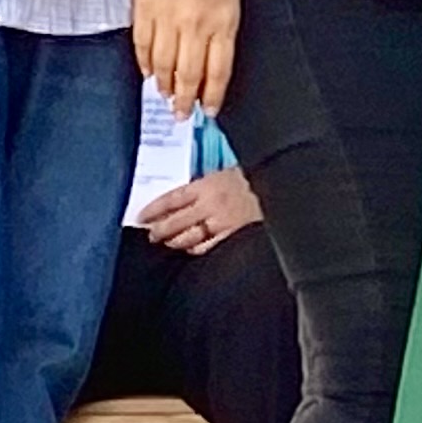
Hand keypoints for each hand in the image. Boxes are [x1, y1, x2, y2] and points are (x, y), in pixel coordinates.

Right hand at [131, 0, 239, 115]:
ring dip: (164, 85)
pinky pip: (141, 45)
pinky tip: (148, 73)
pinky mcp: (144, 6)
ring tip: (166, 96)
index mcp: (223, 20)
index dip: (212, 96)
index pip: (217, 71)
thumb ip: (222, 31)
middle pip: (189, 74)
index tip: (208, 110)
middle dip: (186, 99)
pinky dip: (144, 64)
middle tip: (182, 113)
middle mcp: (195, 22)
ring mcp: (167, 15)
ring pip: (163, 65)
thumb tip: (211, 65)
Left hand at [139, 166, 261, 253]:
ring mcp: (221, 223)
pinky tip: (189, 250)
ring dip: (173, 241)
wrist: (279, 187)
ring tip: (165, 243)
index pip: (172, 199)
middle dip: (159, 229)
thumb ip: (204, 186)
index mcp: (207, 185)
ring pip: (188, 237)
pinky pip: (207, 247)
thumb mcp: (225, 173)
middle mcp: (210, 205)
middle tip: (150, 233)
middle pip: (175, 221)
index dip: (154, 209)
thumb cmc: (253, 179)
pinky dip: (194, 249)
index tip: (141, 216)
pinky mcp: (232, 236)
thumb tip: (182, 199)